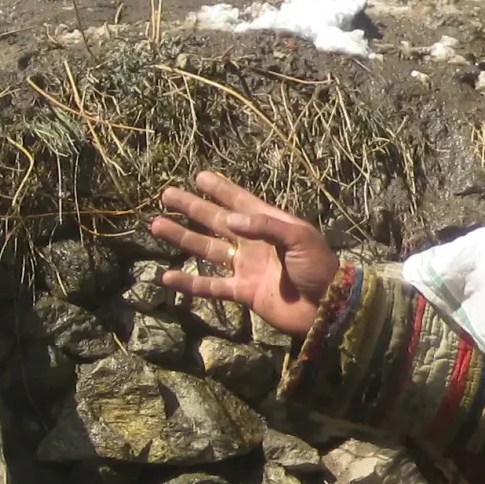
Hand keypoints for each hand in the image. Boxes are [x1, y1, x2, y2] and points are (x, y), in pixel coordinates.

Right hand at [152, 171, 339, 336]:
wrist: (327, 307)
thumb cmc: (319, 267)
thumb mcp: (299, 238)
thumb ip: (264, 226)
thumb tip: (228, 218)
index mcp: (269, 224)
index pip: (239, 201)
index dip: (220, 189)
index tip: (198, 175)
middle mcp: (254, 242)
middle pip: (216, 221)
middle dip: (192, 207)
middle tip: (166, 194)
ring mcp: (246, 267)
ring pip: (207, 249)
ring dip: (182, 237)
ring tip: (157, 224)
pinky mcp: (243, 292)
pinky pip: (210, 286)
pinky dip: (189, 283)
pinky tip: (166, 277)